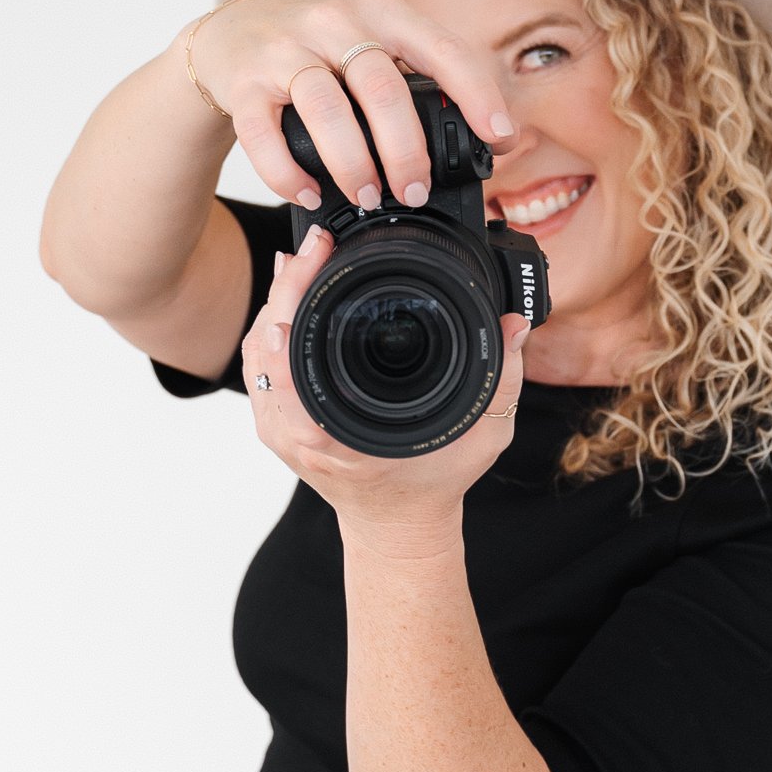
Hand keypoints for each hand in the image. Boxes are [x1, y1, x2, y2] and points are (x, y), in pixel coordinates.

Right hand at [183, 0, 520, 211]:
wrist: (230, 33)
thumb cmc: (320, 48)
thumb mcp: (375, 43)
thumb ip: (423, 80)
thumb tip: (491, 141)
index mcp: (382, 14)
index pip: (442, 49)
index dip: (477, 94)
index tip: (500, 137)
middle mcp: (335, 23)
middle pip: (383, 89)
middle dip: (407, 151)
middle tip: (415, 192)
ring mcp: (285, 50)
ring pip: (327, 110)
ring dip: (354, 165)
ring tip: (368, 198)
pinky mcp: (243, 83)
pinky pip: (264, 135)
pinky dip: (289, 174)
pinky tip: (308, 194)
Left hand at [241, 223, 532, 536]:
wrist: (398, 525)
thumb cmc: (436, 481)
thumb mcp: (484, 433)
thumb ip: (502, 377)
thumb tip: (514, 323)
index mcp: (338, 437)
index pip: (294, 364)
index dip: (295, 306)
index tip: (313, 263)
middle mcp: (299, 434)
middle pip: (268, 346)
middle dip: (287, 286)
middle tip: (317, 245)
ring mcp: (281, 431)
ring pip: (257, 353)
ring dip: (275, 302)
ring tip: (303, 260)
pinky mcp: (277, 424)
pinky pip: (260, 368)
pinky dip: (270, 327)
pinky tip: (289, 297)